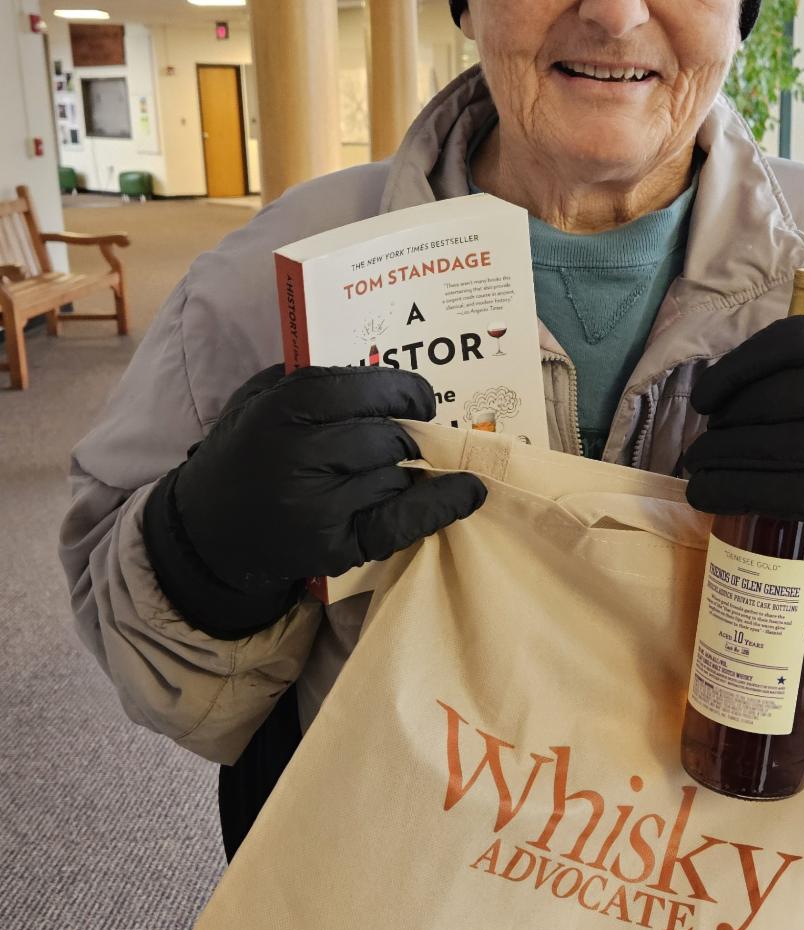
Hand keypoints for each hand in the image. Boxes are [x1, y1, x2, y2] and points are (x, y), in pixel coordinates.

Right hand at [142, 364, 485, 637]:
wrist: (208, 531)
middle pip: (391, 437)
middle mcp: (301, 453)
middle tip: (408, 443)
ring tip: (390, 475)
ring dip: (404, 475)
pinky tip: (469, 493)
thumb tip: (396, 386)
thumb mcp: (264, 398)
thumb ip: (319, 383)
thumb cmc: (248, 453)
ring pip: (395, 477)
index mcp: (286, 406)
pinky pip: (400, 521)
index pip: (373, 389)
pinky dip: (441, 506)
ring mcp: (316, 504)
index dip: (408, 393)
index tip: (421, 401)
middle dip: (408, 438)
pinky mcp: (330, 546)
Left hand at [683, 318, 803, 577]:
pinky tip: (704, 494)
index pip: (784, 344)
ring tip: (698, 464)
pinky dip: (727, 492)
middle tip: (705, 439)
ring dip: (715, 459)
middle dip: (722, 424)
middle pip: (766, 401)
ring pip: (764, 447)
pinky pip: (772, 491)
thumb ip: (801, 365)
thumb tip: (713, 391)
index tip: (704, 396)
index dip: (733, 368)